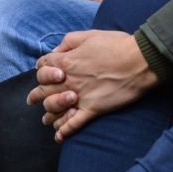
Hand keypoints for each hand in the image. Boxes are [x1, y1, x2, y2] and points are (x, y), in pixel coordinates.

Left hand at [28, 30, 157, 141]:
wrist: (140, 60)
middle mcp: (68, 81)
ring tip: (47, 119)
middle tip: (33, 99)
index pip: (42, 67)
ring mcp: (79, 97)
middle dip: (35, 95)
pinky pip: (73, 125)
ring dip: (48, 114)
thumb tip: (56, 51)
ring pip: (54, 110)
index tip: (43, 71)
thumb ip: (68, 42)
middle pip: (42, 91)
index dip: (41, 69)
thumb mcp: (89, 35)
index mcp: (66, 61)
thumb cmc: (117, 45)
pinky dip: (64, 132)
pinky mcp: (92, 110)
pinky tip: (59, 137)